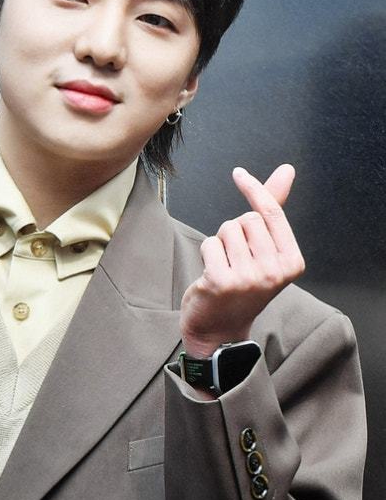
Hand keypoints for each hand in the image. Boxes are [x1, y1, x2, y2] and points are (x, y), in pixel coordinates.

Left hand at [180, 164, 305, 357]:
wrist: (220, 329)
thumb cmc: (243, 283)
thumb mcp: (266, 249)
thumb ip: (274, 209)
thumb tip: (286, 170)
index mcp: (292, 262)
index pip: (272, 213)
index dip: (254, 189)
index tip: (238, 173)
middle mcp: (274, 271)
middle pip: (247, 218)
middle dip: (236, 229)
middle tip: (237, 257)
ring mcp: (249, 278)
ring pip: (227, 229)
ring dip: (221, 242)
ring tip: (225, 266)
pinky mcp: (222, 281)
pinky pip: (210, 243)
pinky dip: (207, 253)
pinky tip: (212, 275)